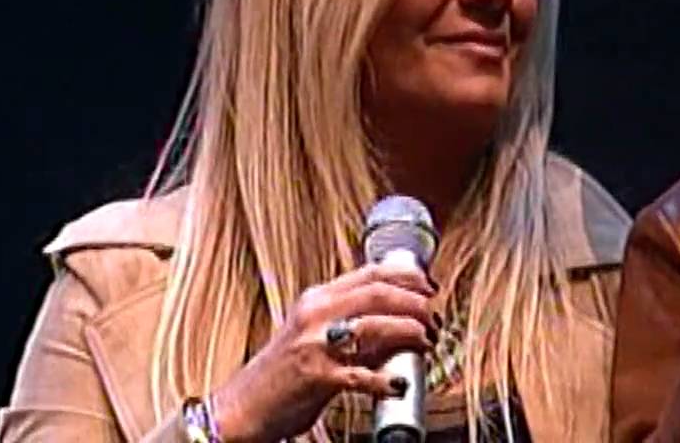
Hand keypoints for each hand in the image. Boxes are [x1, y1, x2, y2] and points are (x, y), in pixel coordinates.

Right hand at [208, 262, 436, 442]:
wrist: (244, 405)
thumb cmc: (284, 372)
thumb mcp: (315, 333)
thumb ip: (352, 320)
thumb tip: (401, 317)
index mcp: (317, 298)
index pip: (371, 273)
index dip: (409, 277)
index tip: (430, 288)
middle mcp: (315, 314)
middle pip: (379, 293)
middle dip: (417, 304)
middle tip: (435, 321)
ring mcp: (314, 344)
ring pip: (374, 325)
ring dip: (410, 333)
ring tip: (426, 344)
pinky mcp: (315, 377)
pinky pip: (360, 374)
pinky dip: (385, 380)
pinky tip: (398, 384)